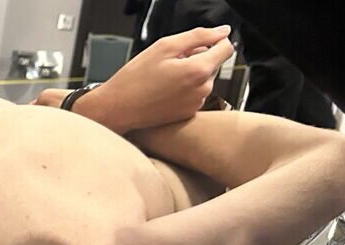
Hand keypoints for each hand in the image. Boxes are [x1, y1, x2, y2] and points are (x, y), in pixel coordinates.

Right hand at [33, 26, 234, 133]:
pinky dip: (183, 89)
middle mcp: (202, 89)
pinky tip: (163, 91)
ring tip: (164, 79)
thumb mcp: (164, 47)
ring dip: (189, 74)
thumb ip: (198, 36)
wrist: (117, 109)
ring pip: (203, 79)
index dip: (214, 41)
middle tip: (169, 63)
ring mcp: (196, 103)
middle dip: (196, 58)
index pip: (227, 48)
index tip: (197, 43)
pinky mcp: (188, 113)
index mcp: (198, 70)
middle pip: (213, 64)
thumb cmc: (135, 79)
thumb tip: (222, 32)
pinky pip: (194, 94)